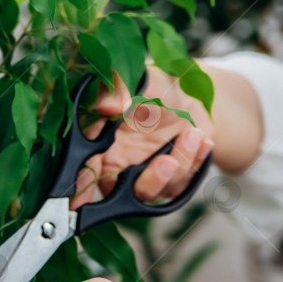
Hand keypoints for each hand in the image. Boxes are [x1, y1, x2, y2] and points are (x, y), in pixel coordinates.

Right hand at [71, 66, 214, 209]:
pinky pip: (181, 184)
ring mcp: (144, 173)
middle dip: (149, 181)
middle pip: (119, 192)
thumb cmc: (157, 86)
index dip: (80, 188)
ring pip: (156, 189)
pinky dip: (194, 162)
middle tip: (168, 162)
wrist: (193, 93)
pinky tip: (202, 141)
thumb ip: (117, 89)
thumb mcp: (138, 79)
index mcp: (99, 143)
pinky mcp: (170, 180)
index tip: (82, 202)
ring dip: (179, 164)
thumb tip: (109, 107)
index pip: (83, 169)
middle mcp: (118, 162)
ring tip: (191, 133)